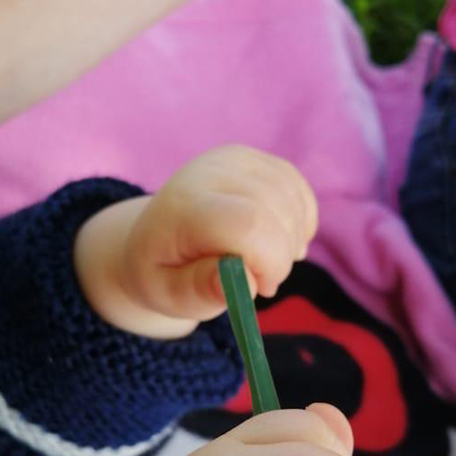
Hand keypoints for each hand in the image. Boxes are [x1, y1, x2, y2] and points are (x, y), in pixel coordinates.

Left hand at [73, 145, 316, 337]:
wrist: (156, 238)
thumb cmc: (164, 273)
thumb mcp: (171, 295)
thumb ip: (202, 291)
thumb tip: (246, 282)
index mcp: (183, 208)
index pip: (248, 224)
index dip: (269, 262)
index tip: (260, 287)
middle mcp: (211, 172)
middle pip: (276, 214)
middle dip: (280, 259)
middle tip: (259, 281)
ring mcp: (237, 160)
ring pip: (293, 203)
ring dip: (290, 243)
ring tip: (262, 263)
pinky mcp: (258, 160)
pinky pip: (300, 193)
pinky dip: (299, 224)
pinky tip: (278, 241)